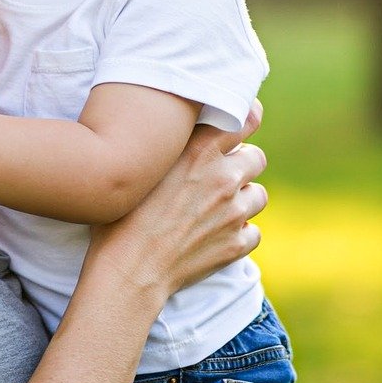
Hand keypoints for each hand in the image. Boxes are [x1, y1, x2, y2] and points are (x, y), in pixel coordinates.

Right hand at [87, 110, 268, 302]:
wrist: (129, 267)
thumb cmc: (123, 211)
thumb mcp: (146, 162)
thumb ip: (176, 143)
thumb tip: (193, 130)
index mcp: (200, 150)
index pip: (247, 118)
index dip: (250, 115)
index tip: (248, 117)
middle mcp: (223, 177)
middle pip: (257, 157)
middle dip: (242, 161)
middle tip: (220, 171)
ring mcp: (234, 213)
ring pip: (258, 195)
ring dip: (243, 197)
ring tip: (217, 206)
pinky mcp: (236, 244)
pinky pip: (254, 231)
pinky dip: (240, 231)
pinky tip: (217, 232)